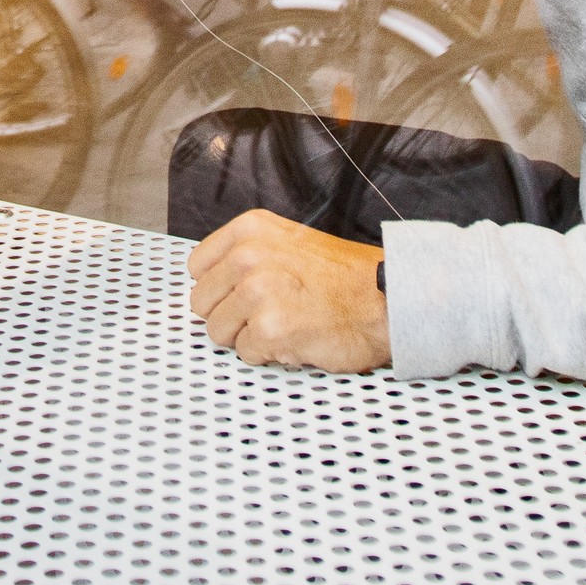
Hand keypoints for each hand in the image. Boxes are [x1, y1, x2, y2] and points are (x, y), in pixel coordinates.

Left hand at [187, 211, 391, 371]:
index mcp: (250, 230)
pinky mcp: (270, 328)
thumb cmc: (345, 278)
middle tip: (270, 313)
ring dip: (249, 337)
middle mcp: (249, 255)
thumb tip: (212, 286)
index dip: (220, 288)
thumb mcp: (289, 243)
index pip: (197, 267)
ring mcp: (258, 292)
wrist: (388, 298)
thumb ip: (247, 257)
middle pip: (203, 303)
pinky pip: (246, 354)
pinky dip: (270, 354)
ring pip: (219, 332)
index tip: (243, 294)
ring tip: (286, 323)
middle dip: (232, 316)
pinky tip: (297, 337)